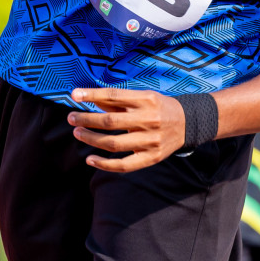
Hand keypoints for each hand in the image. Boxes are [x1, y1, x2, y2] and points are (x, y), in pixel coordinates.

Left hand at [66, 88, 185, 172]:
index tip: (74, 95)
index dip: (92, 95)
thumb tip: (88, 98)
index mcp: (146, 100)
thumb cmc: (158, 107)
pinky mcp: (151, 157)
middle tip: (71, 118)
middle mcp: (148, 119)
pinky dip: (105, 164)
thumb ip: (116, 99)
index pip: (114, 96)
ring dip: (91, 138)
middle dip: (86, 119)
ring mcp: (150, 140)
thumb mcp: (142, 97)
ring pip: (114, 143)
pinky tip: (90, 159)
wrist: (187, 123)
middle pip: (110, 121)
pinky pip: (124, 165)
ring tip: (77, 133)